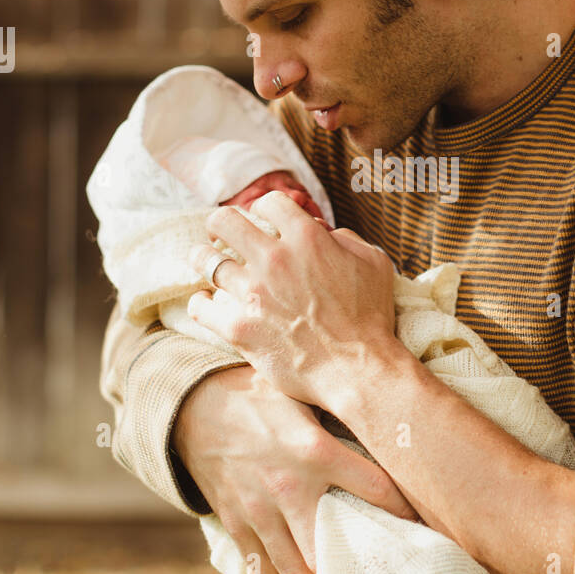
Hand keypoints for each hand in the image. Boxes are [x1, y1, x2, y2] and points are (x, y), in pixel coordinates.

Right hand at [175, 363, 417, 573]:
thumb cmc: (257, 394)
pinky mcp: (237, 524)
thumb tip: (384, 413)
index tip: (421, 521)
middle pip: (335, 543)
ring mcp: (260, 512)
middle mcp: (289, 488)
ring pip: (297, 568)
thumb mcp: (301, 392)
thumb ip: (339, 408)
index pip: (375, 487)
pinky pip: (260, 571)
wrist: (194, 406)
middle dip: (362, 563)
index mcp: (314, 451)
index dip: (403, 507)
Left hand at [185, 192, 397, 407]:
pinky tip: (206, 302)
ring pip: (205, 261)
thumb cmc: (370, 318)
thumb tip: (321, 231)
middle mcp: (274, 259)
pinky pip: (201, 306)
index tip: (261, 220)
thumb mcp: (373, 263)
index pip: (269, 203)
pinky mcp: (238, 328)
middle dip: (219, 224)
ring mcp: (253, 293)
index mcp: (307, 238)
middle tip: (220, 234)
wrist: (358, 370)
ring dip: (203, 259)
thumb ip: (345, 238)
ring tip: (206, 264)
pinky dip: (201, 303)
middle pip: (224, 220)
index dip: (264, 209)